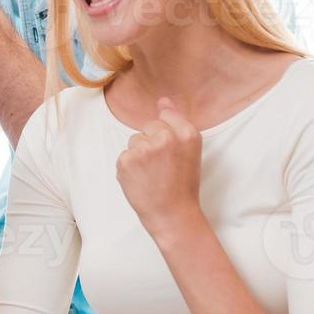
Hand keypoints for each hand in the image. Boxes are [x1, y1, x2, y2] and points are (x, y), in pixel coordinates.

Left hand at [116, 97, 203, 237]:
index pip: (166, 115)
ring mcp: (145, 148)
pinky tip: (141, 180)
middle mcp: (166, 137)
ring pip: (134, 141)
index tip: (171, 153)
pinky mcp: (126, 160)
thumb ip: (176, 123)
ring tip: (152, 175)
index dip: (167, 135)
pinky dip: (129, 168)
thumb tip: (162, 99)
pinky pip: (124, 155)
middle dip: (151, 143)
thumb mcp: (190, 151)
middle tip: (162, 167)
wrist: (172, 214)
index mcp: (187, 133)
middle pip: (148, 127)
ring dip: (139, 155)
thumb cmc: (182, 184)